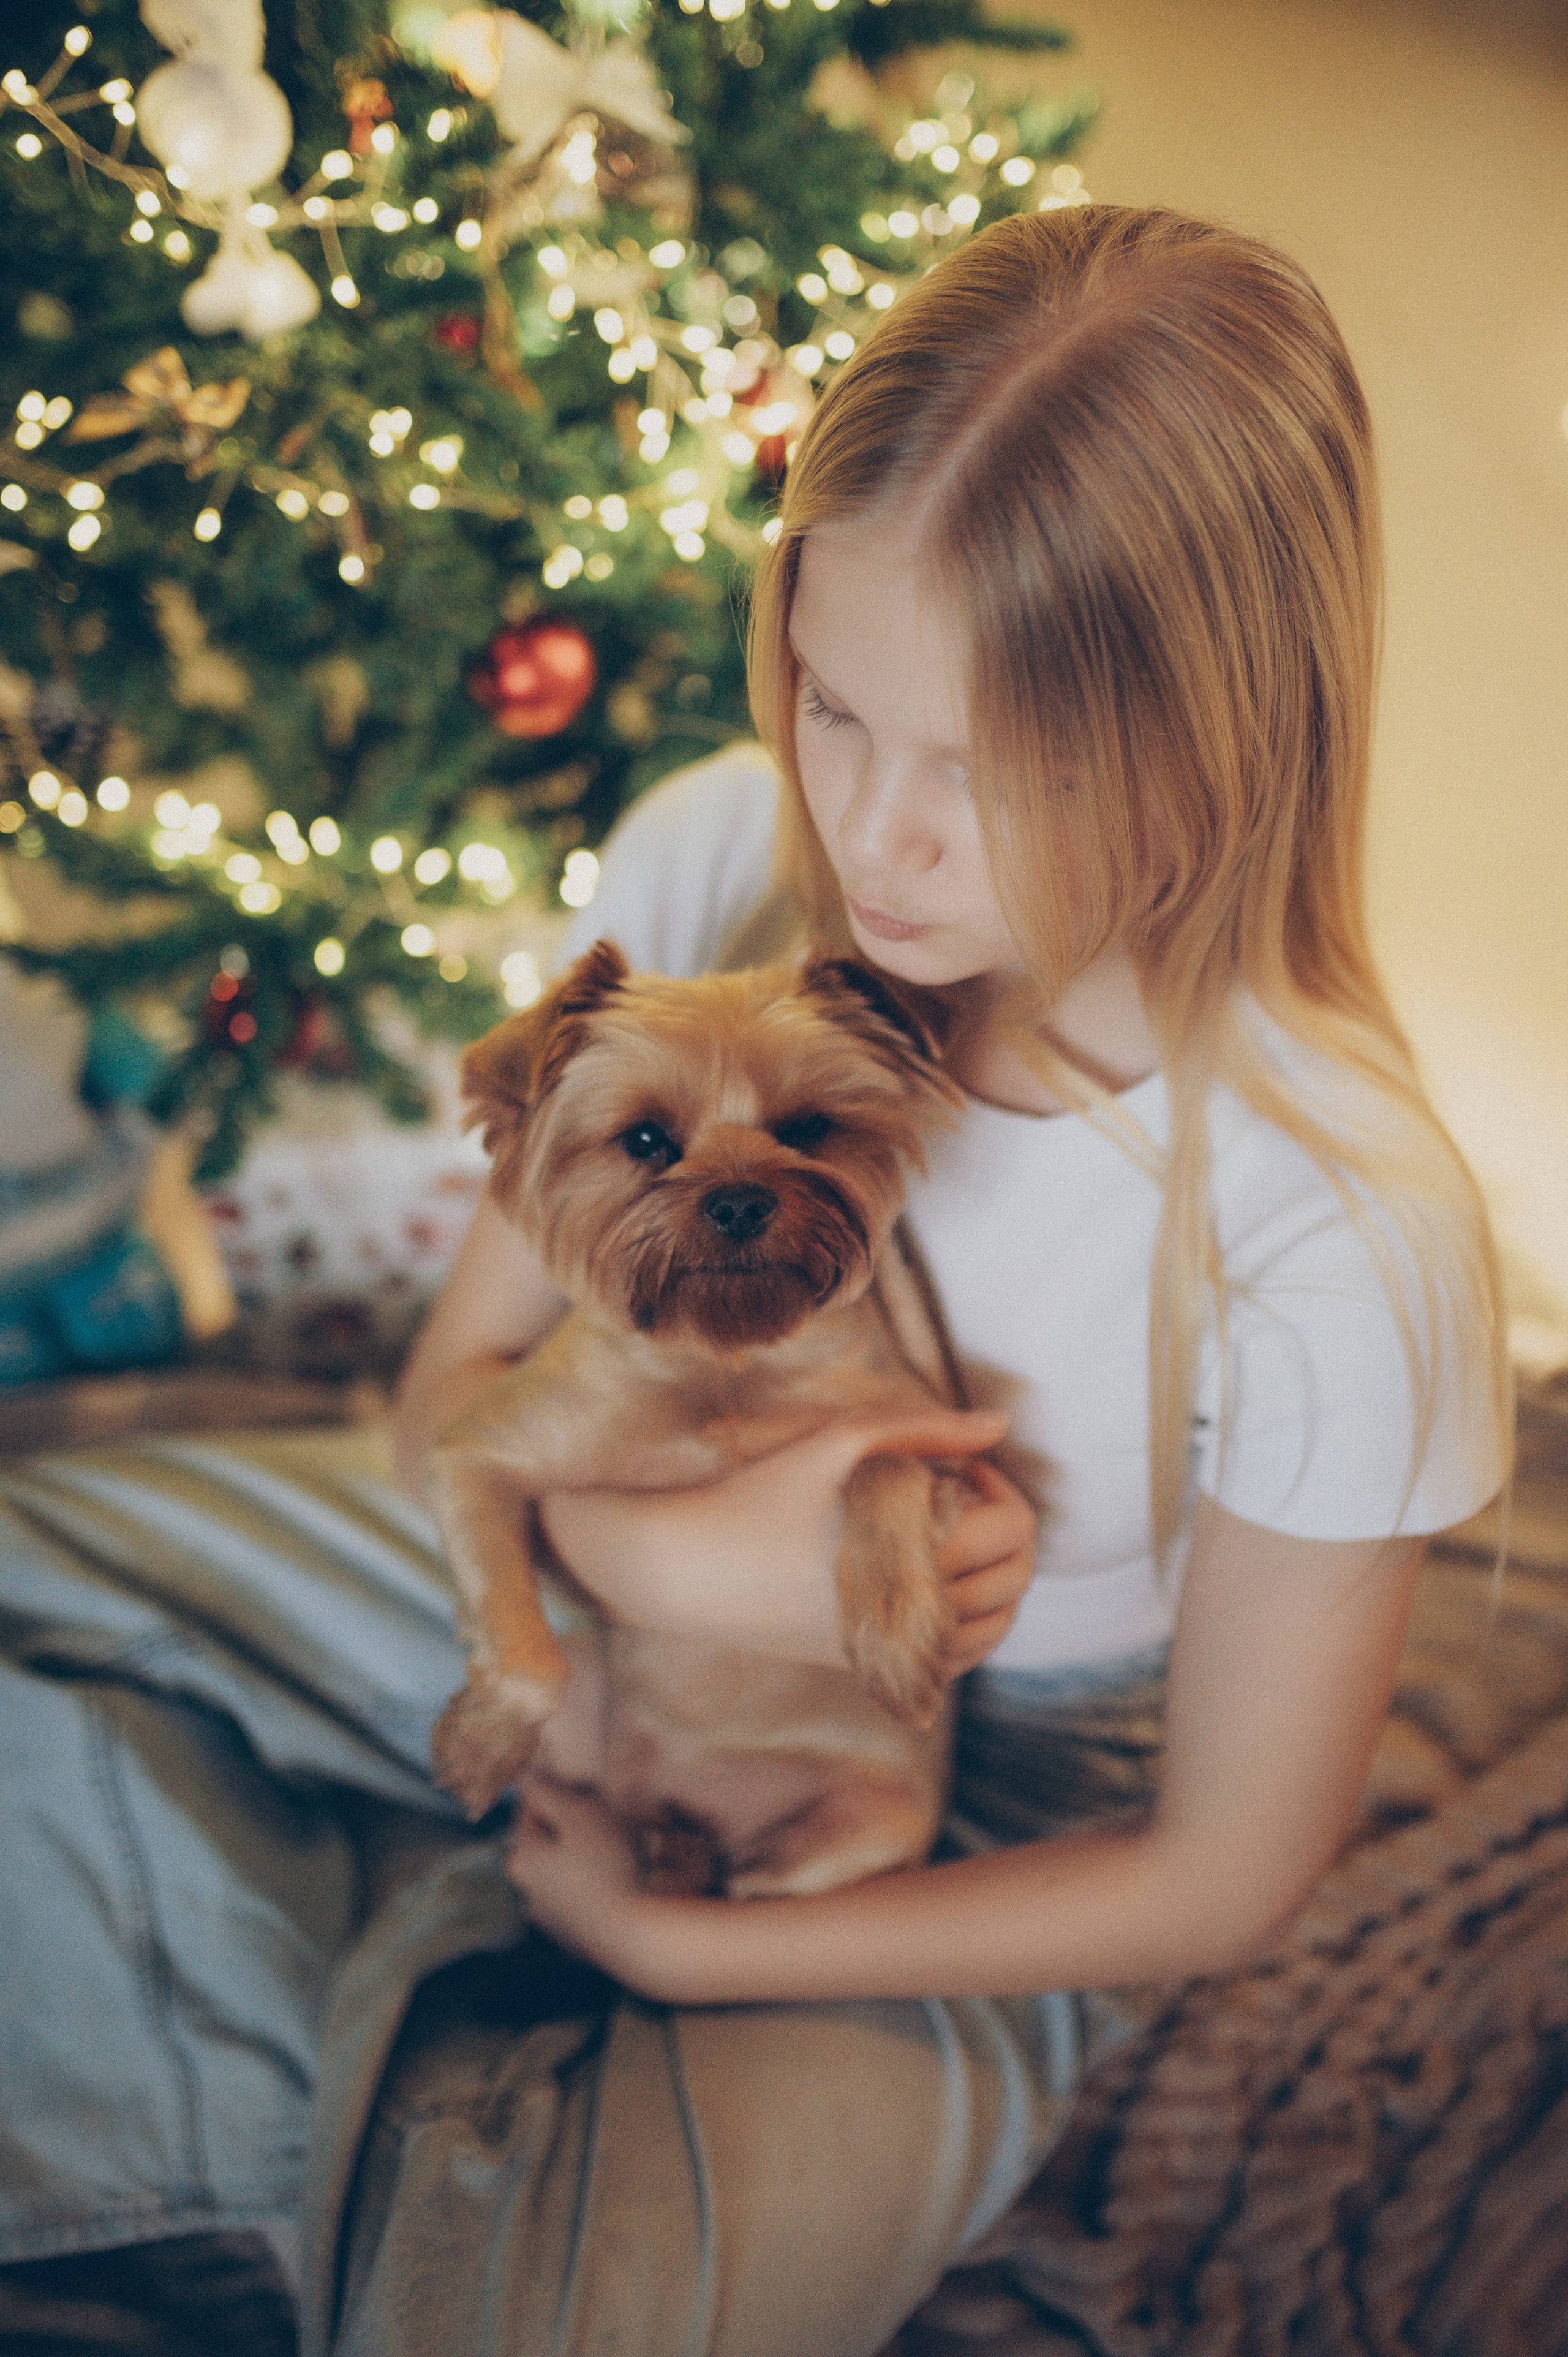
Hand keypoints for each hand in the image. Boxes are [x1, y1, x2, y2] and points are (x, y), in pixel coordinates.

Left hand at [505, 1771, 650, 1978]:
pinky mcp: (575, 1938)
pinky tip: (618, 1882)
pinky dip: (593, 1886)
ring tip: (616, 1851)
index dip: (559, 1792)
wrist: (633, 1935)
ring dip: (582, 1858)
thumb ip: (548, 1793)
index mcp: (521, 1860)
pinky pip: (580, 1898)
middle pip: (546, 1843)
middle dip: (571, 1827)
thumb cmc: (605, 1866)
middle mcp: (526, 1894)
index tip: (587, 1791)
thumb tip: (524, 1775)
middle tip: (606, 1819)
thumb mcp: (578, 1816)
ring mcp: (550, 1921)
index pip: (529, 1809)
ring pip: (563, 1872)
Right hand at [539, 1406, 1035, 1680]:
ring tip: (956, 1538)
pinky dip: (972, 1624)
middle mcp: (916, 1611)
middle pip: (1015, 1579)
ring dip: (997, 1578)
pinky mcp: (875, 1667)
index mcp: (916, 1551)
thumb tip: (1000, 1426)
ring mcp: (896, 1649)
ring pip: (996, 1626)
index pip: (1012, 1529)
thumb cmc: (767, 1493)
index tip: (960, 1468)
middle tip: (964, 1497)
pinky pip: (956, 1661)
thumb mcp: (843, 1442)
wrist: (695, 1569)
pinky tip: (938, 1584)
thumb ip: (929, 1428)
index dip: (1000, 1487)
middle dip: (1008, 1530)